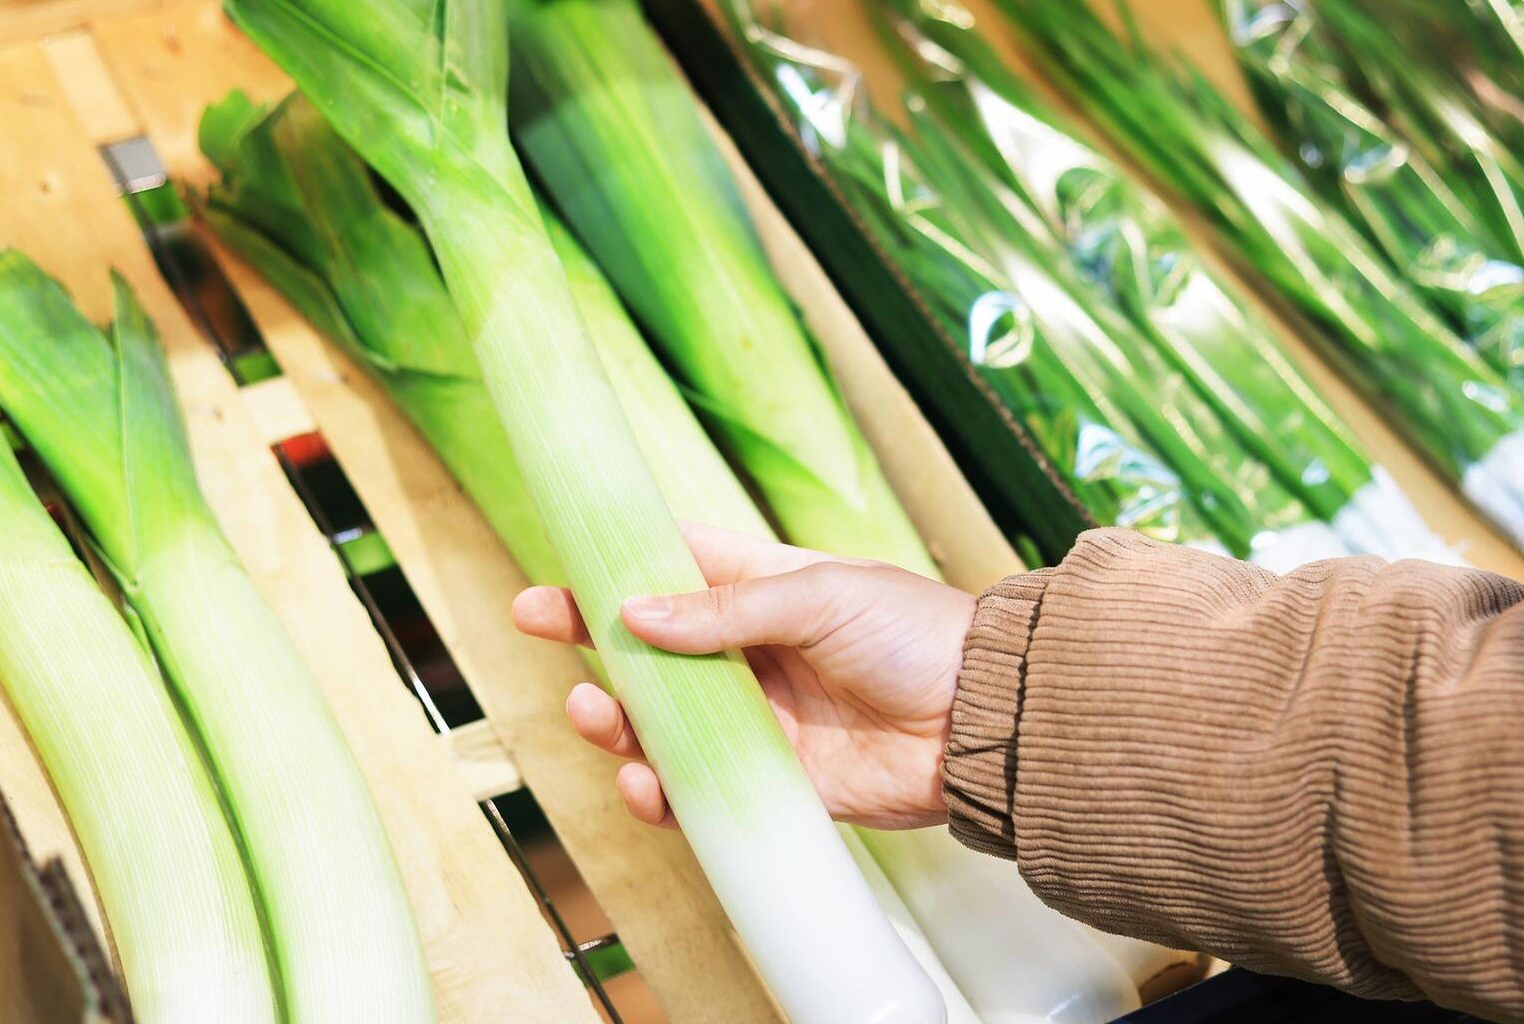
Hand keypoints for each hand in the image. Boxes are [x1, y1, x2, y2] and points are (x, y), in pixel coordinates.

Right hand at [512, 522, 976, 830]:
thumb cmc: (916, 634)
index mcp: (766, 590)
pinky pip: (701, 790)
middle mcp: (753, 654)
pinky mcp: (777, 781)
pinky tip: (643, 782)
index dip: (613, 569)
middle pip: (651, 650)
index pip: (674, 571)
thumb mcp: (821, 596)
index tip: (556, 568)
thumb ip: (727, 611)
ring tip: (594, 711)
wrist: (983, 718)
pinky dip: (662, 792)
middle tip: (540, 624)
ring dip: (617, 721)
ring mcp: (761, 720)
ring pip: (663, 725)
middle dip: (591, 641)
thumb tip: (633, 612)